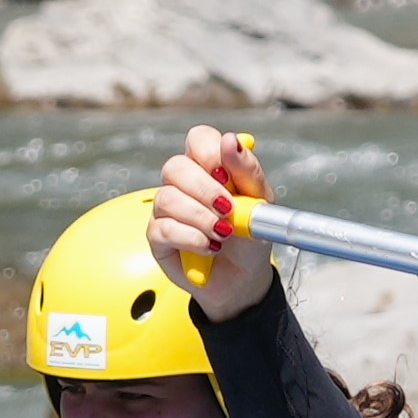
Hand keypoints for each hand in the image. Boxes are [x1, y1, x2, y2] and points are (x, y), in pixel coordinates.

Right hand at [149, 127, 274, 315]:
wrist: (244, 278)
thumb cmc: (250, 236)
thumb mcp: (260, 202)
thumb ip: (247, 170)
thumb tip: (231, 140)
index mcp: (210, 167)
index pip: (198, 139)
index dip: (208, 151)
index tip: (225, 174)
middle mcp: (184, 184)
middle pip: (175, 167)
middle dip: (204, 189)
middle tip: (228, 208)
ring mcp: (167, 209)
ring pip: (167, 198)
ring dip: (200, 217)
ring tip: (224, 233)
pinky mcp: (158, 236)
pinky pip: (163, 228)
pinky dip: (191, 238)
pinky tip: (210, 247)